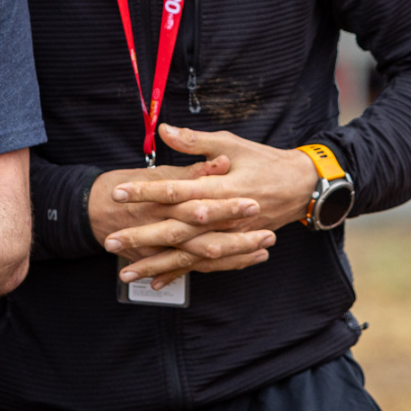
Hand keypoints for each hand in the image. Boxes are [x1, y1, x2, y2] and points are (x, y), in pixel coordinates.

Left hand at [91, 125, 320, 290]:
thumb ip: (194, 141)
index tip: (119, 192)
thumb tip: (164, 130)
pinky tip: (155, 281)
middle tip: (110, 240)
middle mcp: (222, 216)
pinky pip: (203, 266)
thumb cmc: (263, 161)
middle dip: (141, 237)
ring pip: (187, 255)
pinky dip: (180, 274)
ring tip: (124, 272)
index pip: (176, 190)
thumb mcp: (230, 143)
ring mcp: (228, 236)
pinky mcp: (232, 247)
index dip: (146, 192)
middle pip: (176, 230)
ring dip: (155, 264)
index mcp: (219, 187)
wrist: (300, 187)